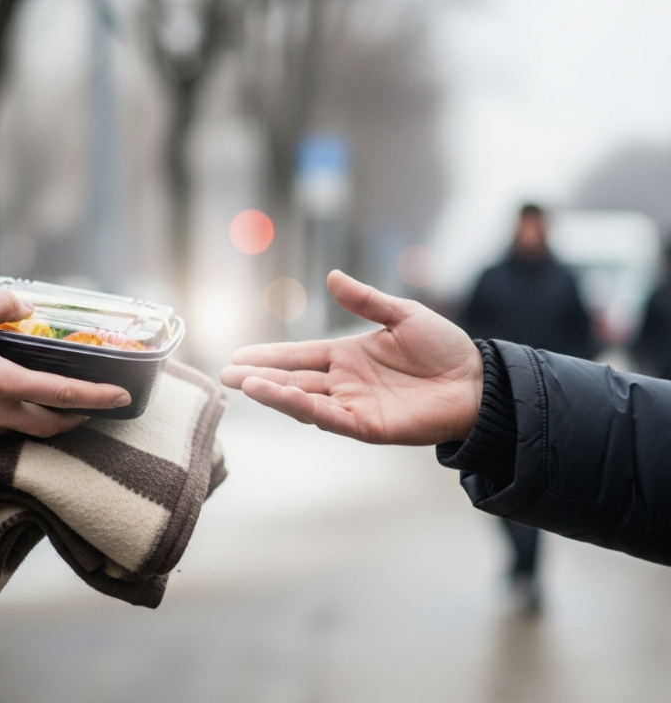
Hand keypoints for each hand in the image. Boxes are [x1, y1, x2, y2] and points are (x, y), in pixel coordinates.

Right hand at [0, 290, 130, 441]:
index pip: (65, 394)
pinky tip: (16, 409)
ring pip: (26, 433)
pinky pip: (0, 435)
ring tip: (57, 406)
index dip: (98, 397)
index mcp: (4, 384)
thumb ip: (3, 304)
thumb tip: (26, 305)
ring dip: (46, 422)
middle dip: (77, 419)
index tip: (122, 397)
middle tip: (92, 408)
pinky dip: (16, 423)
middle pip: (52, 426)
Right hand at [220, 270, 482, 445]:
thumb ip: (366, 300)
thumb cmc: (444, 348)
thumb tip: (332, 276)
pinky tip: (278, 396)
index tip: (239, 355)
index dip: (269, 355)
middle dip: (258, 377)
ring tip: (243, 383)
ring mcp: (353, 405)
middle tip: (225, 375)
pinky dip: (300, 407)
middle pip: (292, 379)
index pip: (299, 355)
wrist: (477, 381)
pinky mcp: (367, 426)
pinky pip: (327, 416)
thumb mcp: (402, 314)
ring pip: (303, 399)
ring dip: (273, 392)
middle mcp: (345, 382)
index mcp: (348, 355)